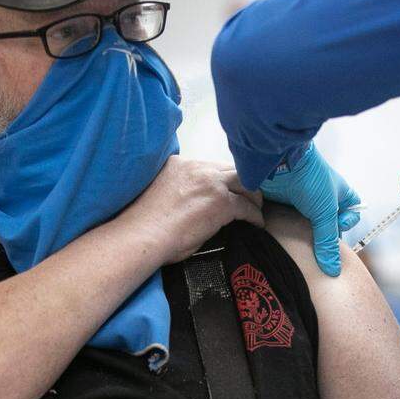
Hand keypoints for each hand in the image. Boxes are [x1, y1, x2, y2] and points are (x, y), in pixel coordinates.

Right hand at [114, 156, 264, 264]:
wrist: (143, 234)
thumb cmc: (145, 223)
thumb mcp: (161, 191)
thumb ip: (180, 188)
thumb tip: (195, 202)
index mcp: (179, 164)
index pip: (209, 167)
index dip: (221, 179)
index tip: (225, 190)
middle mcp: (197, 168)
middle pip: (230, 170)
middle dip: (241, 183)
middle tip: (247, 197)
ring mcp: (211, 184)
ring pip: (244, 183)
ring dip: (252, 196)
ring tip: (256, 208)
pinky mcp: (222, 203)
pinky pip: (246, 207)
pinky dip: (254, 215)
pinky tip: (256, 224)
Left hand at [260, 143, 360, 276]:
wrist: (280, 160)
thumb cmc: (311, 180)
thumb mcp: (325, 213)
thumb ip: (328, 242)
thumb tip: (333, 270)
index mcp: (339, 193)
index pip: (351, 213)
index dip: (347, 223)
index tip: (337, 225)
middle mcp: (322, 197)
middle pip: (327, 222)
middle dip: (321, 233)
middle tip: (315, 237)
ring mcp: (303, 199)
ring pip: (307, 223)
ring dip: (303, 231)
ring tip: (297, 236)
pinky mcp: (284, 201)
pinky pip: (287, 219)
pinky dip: (286, 226)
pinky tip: (282, 231)